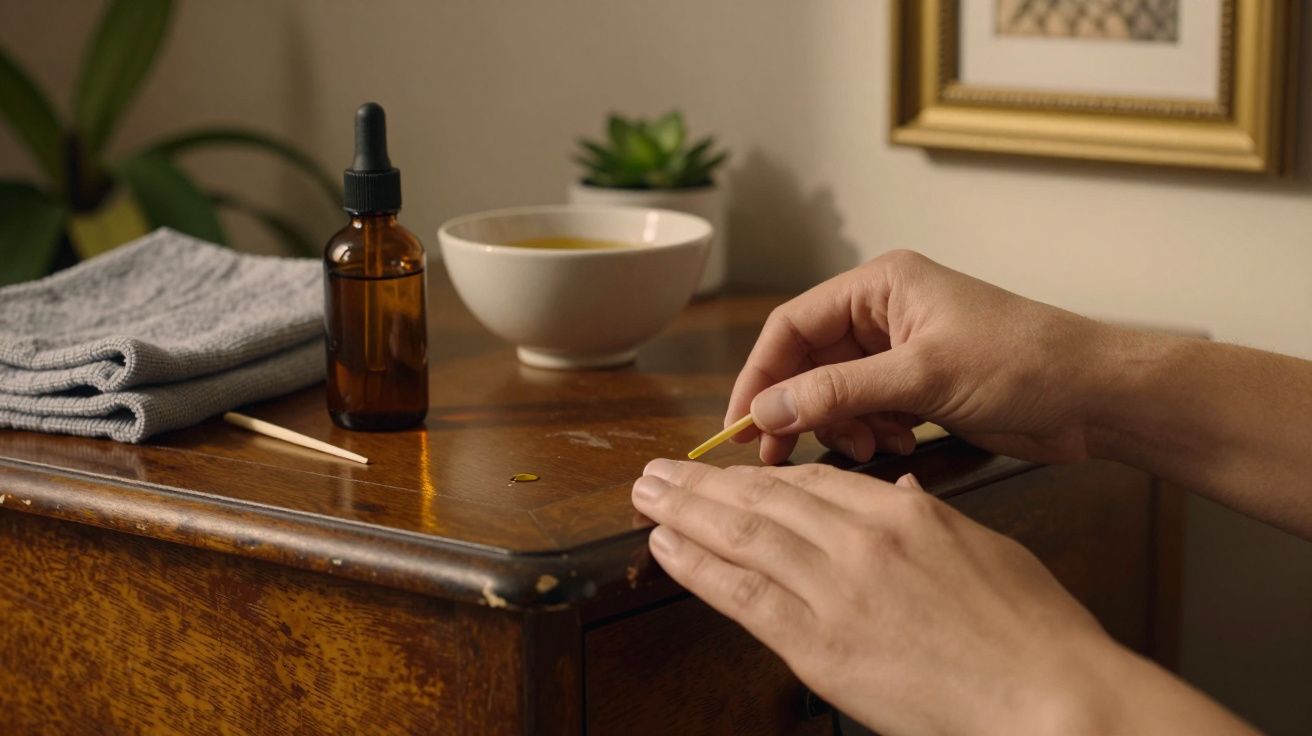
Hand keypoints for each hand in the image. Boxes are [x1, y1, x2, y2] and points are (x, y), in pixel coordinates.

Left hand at [632, 460, 1252, 734]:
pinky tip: (666, 548)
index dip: (760, 477)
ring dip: (684, 512)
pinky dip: (697, 567)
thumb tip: (897, 492)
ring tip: (645, 496)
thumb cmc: (1035, 632)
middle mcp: (859, 540)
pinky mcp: (818, 645)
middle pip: (762, 498)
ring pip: (740, 535)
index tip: (729, 475)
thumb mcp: (984, 550)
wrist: (1054, 697)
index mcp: (903, 513)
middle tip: (658, 470)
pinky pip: (741, 595)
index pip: (813, 482)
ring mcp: (834, 590)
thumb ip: (928, 516)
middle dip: (702, 483)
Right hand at [727, 250, 1113, 464]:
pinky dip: (872, 434)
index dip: (760, 375)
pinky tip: (901, 445)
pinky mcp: (918, 387)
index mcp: (880, 286)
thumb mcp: (923, 376)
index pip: (792, 326)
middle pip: (808, 363)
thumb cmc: (1025, 364)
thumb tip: (767, 411)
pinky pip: (868, 412)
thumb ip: (839, 393)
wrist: (1097, 398)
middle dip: (799, 409)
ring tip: (872, 447)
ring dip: (842, 427)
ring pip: (835, 394)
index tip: (742, 424)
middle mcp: (884, 313)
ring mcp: (901, 352)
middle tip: (781, 455)